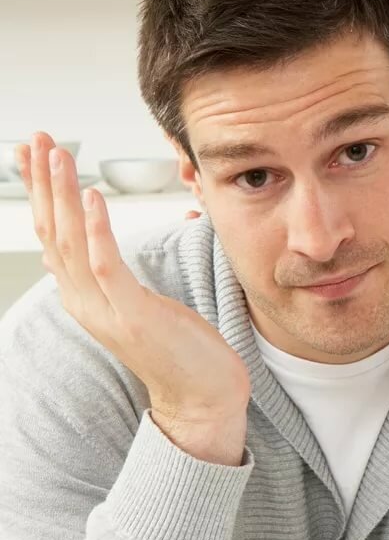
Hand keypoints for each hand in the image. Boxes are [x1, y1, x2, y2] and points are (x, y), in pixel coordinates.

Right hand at [18, 134, 249, 463]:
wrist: (203, 399)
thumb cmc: (180, 350)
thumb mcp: (136, 302)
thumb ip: (108, 275)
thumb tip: (77, 252)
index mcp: (84, 296)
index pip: (52, 233)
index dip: (41, 192)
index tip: (33, 153)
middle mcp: (84, 301)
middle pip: (52, 231)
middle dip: (43, 182)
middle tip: (37, 139)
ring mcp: (105, 310)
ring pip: (71, 241)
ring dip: (63, 194)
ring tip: (58, 155)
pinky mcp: (132, 315)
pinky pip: (106, 265)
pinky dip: (97, 229)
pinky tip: (95, 196)